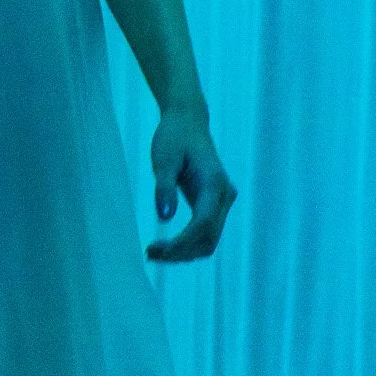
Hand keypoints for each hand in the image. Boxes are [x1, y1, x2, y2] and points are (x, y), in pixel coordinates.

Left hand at [145, 102, 236, 262]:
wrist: (188, 120)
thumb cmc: (174, 135)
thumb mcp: (163, 157)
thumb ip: (164, 186)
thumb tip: (165, 217)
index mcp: (214, 182)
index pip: (202, 224)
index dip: (181, 242)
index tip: (157, 249)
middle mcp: (224, 195)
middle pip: (208, 238)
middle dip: (181, 252)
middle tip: (150, 254)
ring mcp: (222, 201)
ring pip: (209, 240)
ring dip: (185, 252)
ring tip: (154, 253)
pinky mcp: (215, 204)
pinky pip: (206, 232)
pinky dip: (188, 244)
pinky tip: (166, 246)